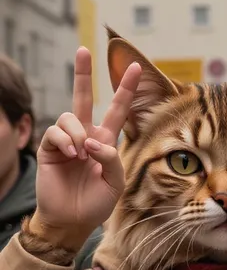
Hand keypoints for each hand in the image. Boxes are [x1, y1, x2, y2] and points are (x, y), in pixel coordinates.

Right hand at [34, 47, 141, 249]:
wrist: (72, 220)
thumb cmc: (96, 203)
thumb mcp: (115, 183)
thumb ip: (112, 160)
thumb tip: (94, 140)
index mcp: (106, 142)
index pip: (117, 110)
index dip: (125, 89)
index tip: (134, 67)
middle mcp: (86, 136)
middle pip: (84, 97)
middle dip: (83, 74)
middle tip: (84, 49)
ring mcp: (67, 141)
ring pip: (70, 115)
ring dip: (79, 132)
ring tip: (83, 155)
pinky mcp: (50, 148)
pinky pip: (56, 131)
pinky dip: (67, 140)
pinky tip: (73, 155)